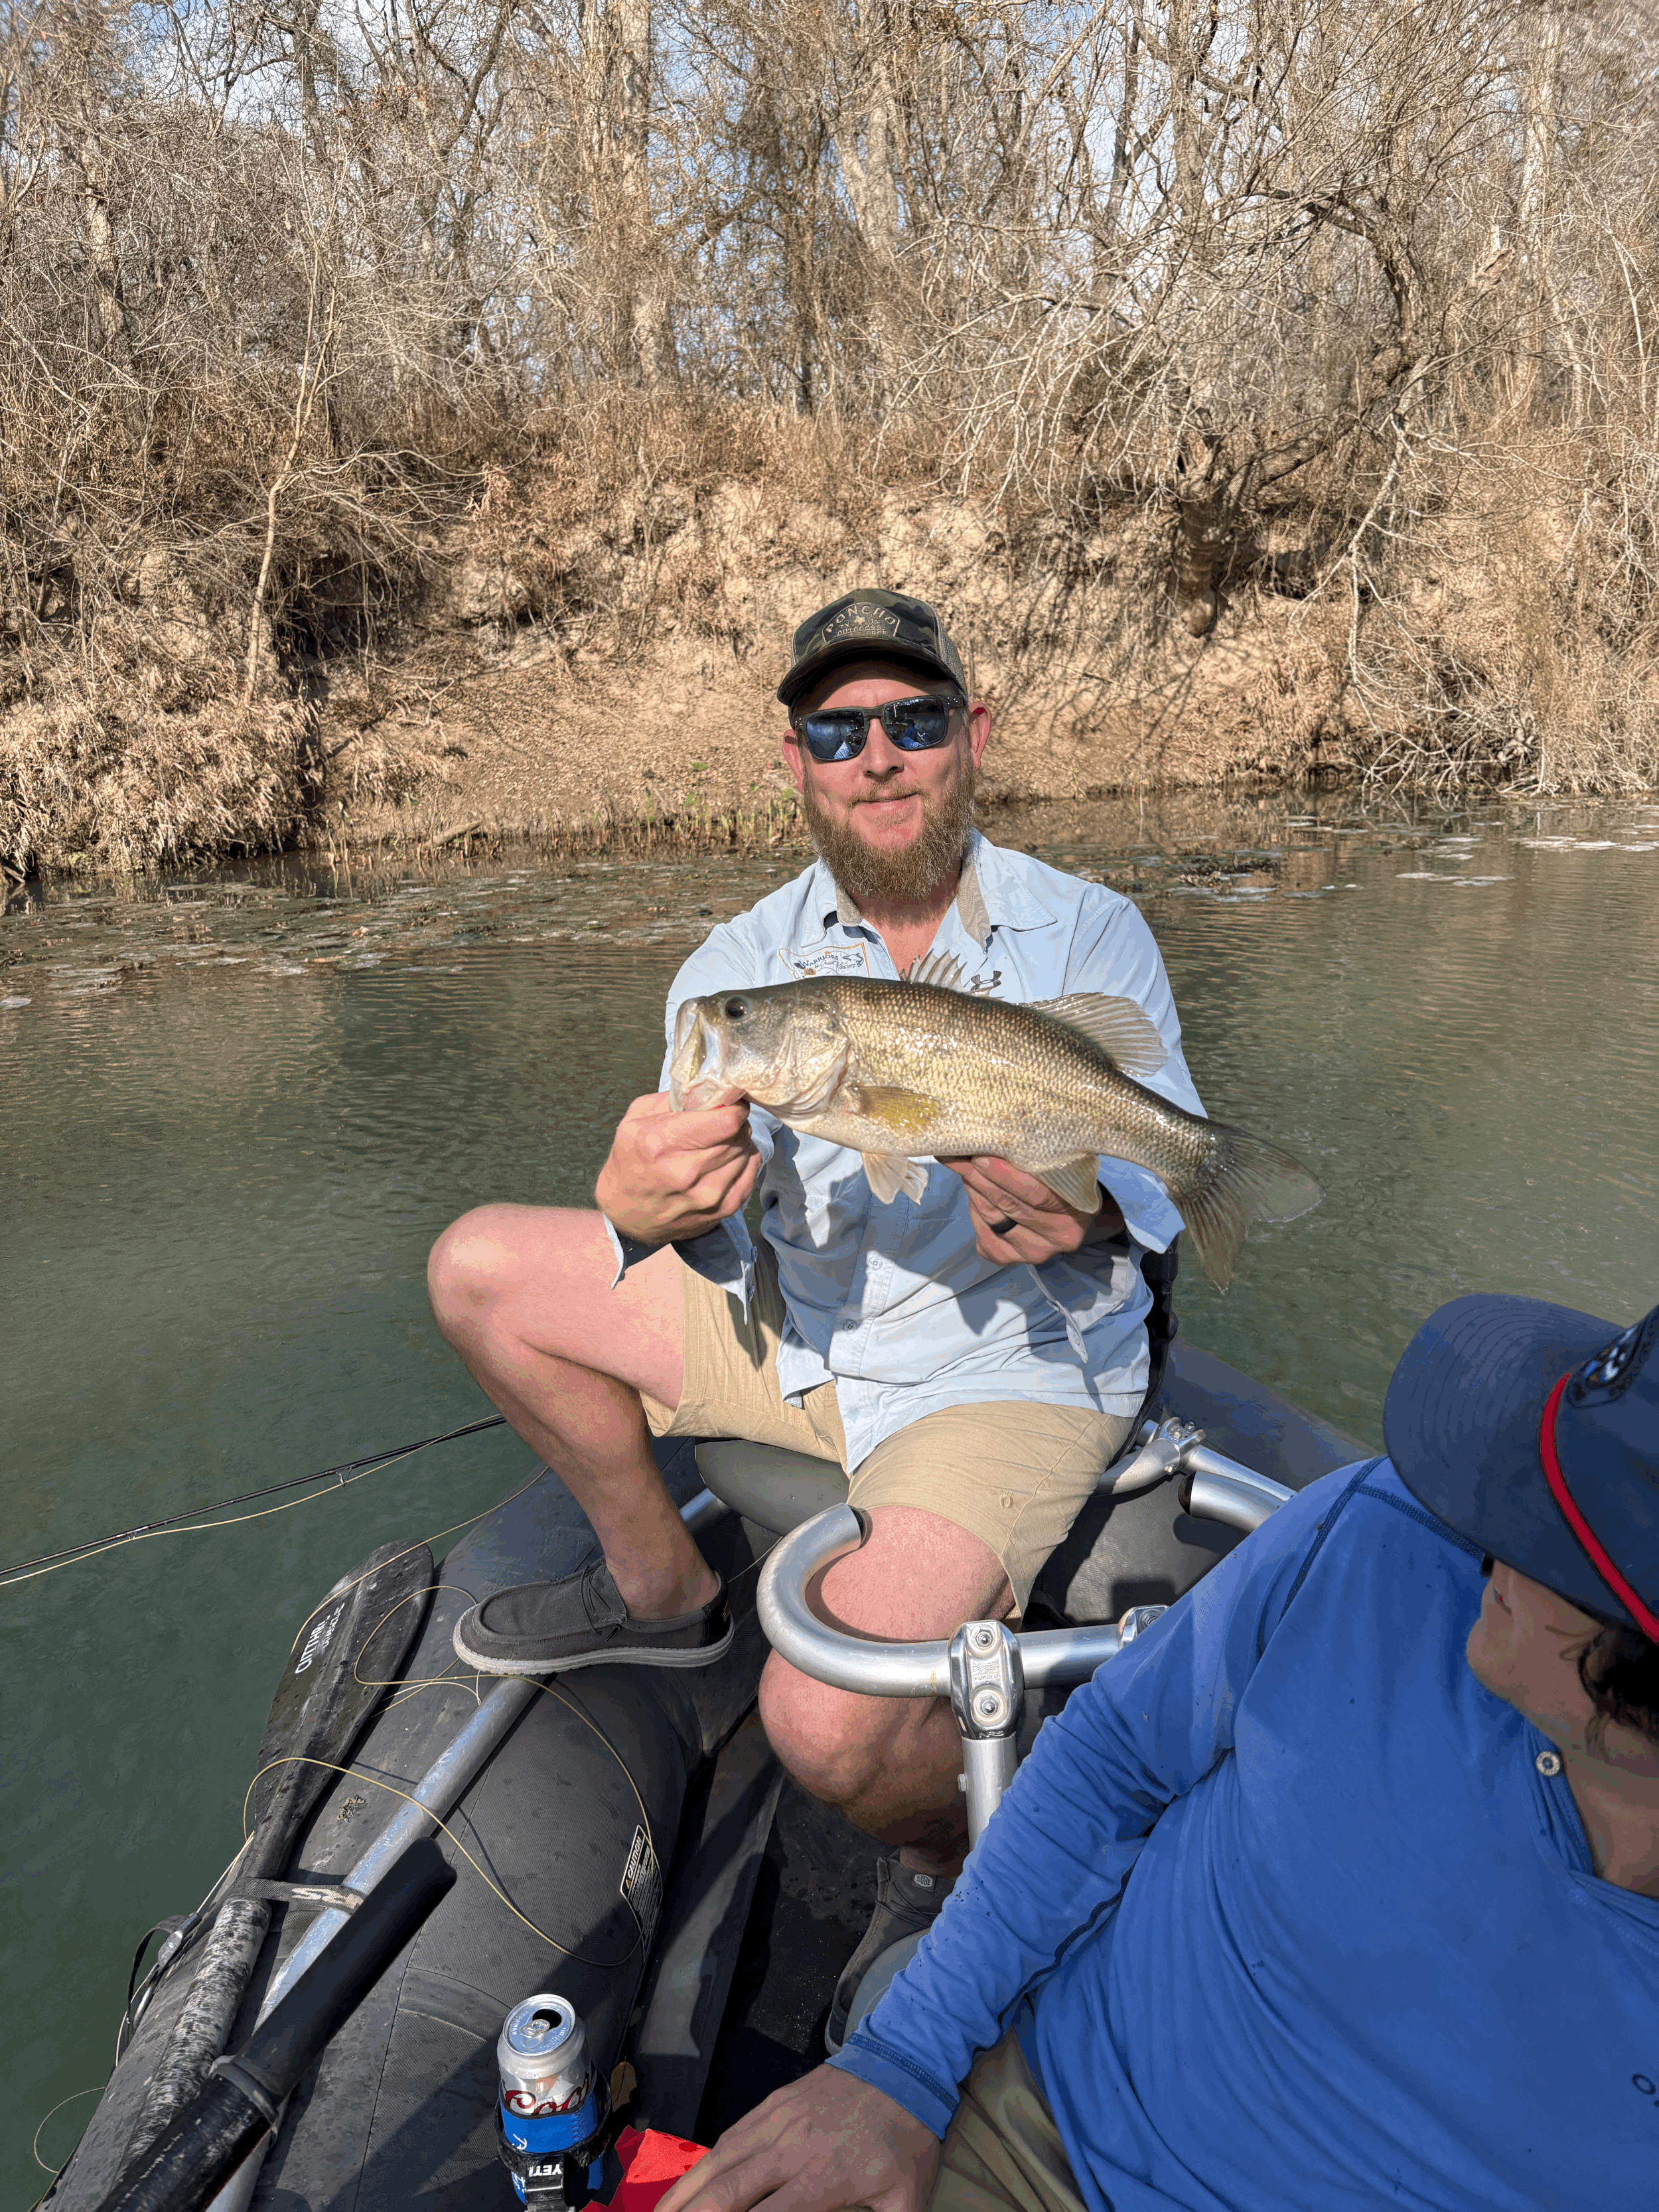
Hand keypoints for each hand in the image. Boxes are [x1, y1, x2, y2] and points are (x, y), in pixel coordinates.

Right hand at [595, 1089, 759, 1245]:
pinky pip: (751, 1173)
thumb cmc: (630, 1160)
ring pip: (747, 1152)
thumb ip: (673, 1099)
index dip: (733, 1108)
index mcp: (661, 1144)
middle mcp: (687, 1172)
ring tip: (722, 1141)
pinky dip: (744, 1160)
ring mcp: (708, 1195)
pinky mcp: (724, 1210)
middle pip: (738, 1135)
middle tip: (724, 1120)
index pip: (725, 1121)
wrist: (628, 1214)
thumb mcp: (636, 1120)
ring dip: (739, 1141)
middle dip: (736, 1122)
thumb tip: (711, 1088)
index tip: (729, 1104)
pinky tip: (728, 1159)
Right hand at [655, 2065, 938, 2211]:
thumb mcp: (906, 2200)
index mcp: (823, 2178)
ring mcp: (777, 2122)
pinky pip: (729, 2137)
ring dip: (684, 2192)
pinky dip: (702, 2163)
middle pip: (728, 2191)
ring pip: (718, 2161)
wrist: (903, 2064)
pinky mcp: (771, 2104)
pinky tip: (686, 2184)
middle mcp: (791, 2150)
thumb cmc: (905, 2139)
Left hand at [944, 1156, 1124, 1264]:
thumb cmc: (1064, 1182)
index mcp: (1075, 1214)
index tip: (980, 1154)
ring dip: (972, 1188)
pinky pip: (981, 1230)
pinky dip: (973, 1207)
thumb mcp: (1063, 1168)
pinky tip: (972, 1187)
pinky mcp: (1007, 1257)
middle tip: (959, 1153)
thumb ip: (1040, 1159)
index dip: (1004, 1175)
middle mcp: (1055, 1239)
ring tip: (960, 1163)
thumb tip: (996, 1136)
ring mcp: (1031, 1253)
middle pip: (1008, 1205)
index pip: (1036, 1194)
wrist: (1070, 1214)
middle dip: (979, 1177)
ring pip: (991, 1216)